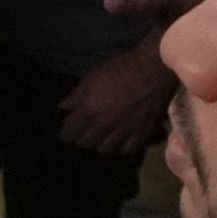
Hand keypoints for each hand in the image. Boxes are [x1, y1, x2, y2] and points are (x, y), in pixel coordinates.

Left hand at [54, 38, 176, 157]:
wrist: (153, 68)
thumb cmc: (120, 68)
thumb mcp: (92, 76)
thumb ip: (77, 95)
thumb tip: (63, 106)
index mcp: (90, 110)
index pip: (71, 131)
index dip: (66, 134)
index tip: (66, 133)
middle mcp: (105, 124)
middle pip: (87, 142)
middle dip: (81, 141)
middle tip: (82, 137)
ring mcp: (124, 130)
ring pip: (106, 149)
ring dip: (100, 146)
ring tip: (100, 141)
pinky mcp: (142, 131)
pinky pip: (129, 149)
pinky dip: (122, 149)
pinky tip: (121, 144)